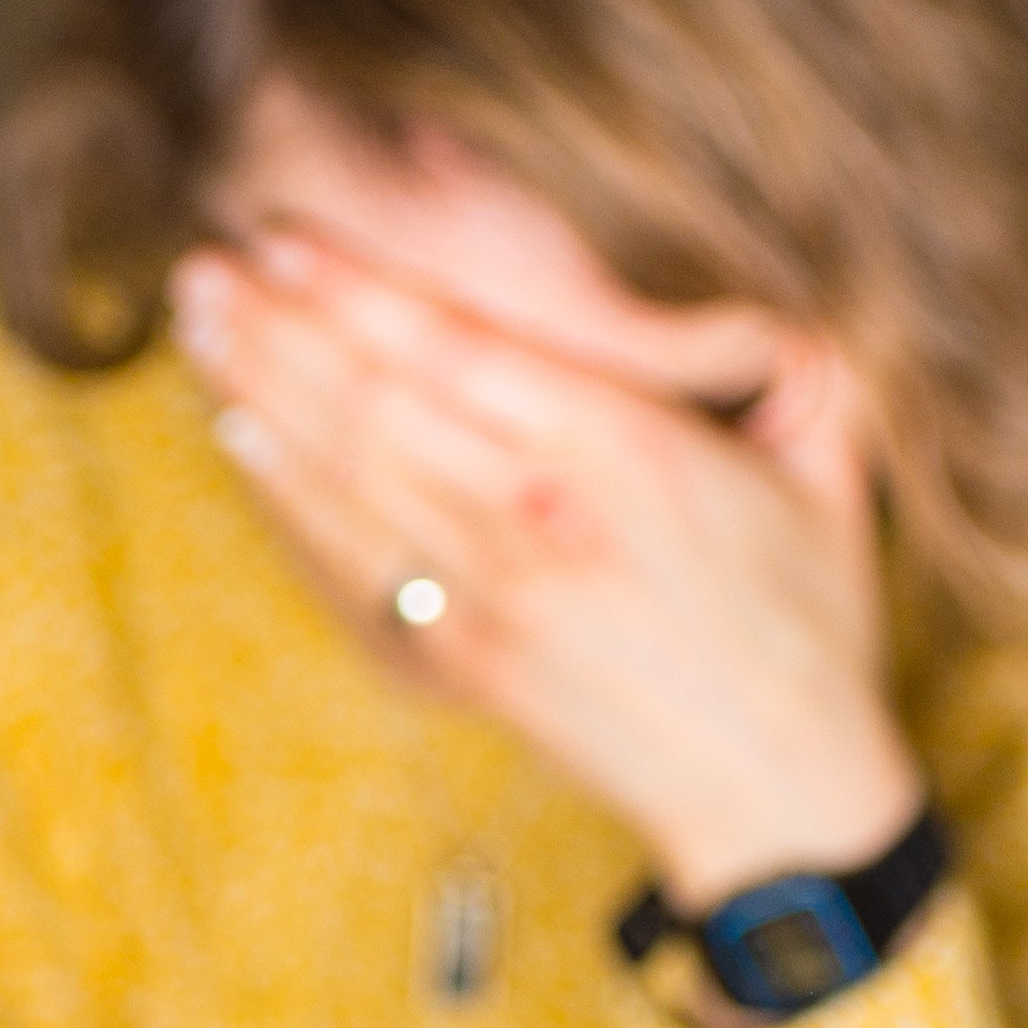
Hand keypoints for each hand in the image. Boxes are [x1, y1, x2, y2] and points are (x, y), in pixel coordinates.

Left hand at [169, 229, 920, 911]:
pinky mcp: (459, 663)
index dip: (361, 291)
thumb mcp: (830, 471)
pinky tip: (239, 439)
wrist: (774, 791)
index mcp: (627, 457)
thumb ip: (790, 363)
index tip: (290, 236)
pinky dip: (284, 499)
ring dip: (258, 394)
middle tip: (203, 264)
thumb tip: (747, 288)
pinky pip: (350, 566)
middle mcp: (541, 524)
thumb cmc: (808, 626)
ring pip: (346, 478)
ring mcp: (489, 601)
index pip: (461, 352)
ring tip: (197, 325)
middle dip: (277, 327)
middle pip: (375, 405)